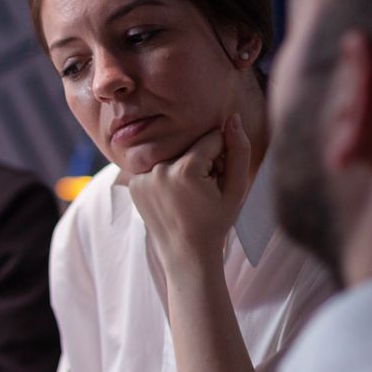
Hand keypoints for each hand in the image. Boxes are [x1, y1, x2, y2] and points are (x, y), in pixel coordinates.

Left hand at [127, 115, 251, 266]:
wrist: (186, 254)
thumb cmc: (215, 223)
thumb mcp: (236, 189)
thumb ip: (238, 150)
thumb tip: (233, 117)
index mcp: (185, 170)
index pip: (212, 138)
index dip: (221, 158)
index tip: (218, 181)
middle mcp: (159, 169)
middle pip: (191, 145)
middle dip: (202, 160)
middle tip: (203, 190)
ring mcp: (142, 177)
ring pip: (174, 154)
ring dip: (184, 166)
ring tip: (189, 195)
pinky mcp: (133, 184)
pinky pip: (157, 166)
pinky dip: (167, 176)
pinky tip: (173, 197)